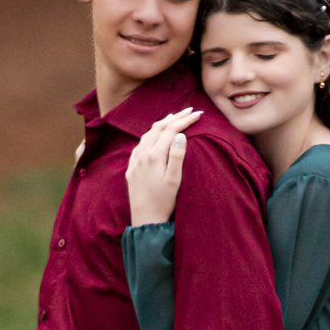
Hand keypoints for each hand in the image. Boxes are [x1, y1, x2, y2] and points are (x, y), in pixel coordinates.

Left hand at [125, 109, 201, 225]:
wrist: (144, 219)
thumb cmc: (163, 202)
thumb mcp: (174, 180)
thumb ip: (177, 156)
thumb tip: (181, 135)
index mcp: (155, 156)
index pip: (171, 130)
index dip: (185, 120)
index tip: (198, 114)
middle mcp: (143, 154)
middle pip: (159, 128)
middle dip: (175, 117)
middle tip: (189, 110)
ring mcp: (135, 160)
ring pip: (147, 134)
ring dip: (161, 124)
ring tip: (173, 118)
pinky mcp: (131, 168)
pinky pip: (139, 145)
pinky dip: (149, 135)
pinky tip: (153, 136)